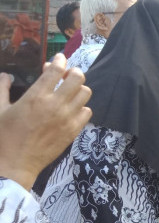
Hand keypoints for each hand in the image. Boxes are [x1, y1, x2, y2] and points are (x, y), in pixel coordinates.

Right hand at [0, 54, 91, 190]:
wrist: (14, 164)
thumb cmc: (3, 137)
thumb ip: (2, 89)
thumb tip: (6, 75)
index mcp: (36, 96)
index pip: (57, 69)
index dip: (60, 60)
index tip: (59, 58)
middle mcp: (55, 104)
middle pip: (78, 77)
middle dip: (73, 72)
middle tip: (65, 76)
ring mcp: (67, 118)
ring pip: (85, 93)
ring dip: (78, 89)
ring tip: (68, 92)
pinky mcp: (73, 131)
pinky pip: (87, 112)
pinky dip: (81, 107)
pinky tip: (71, 109)